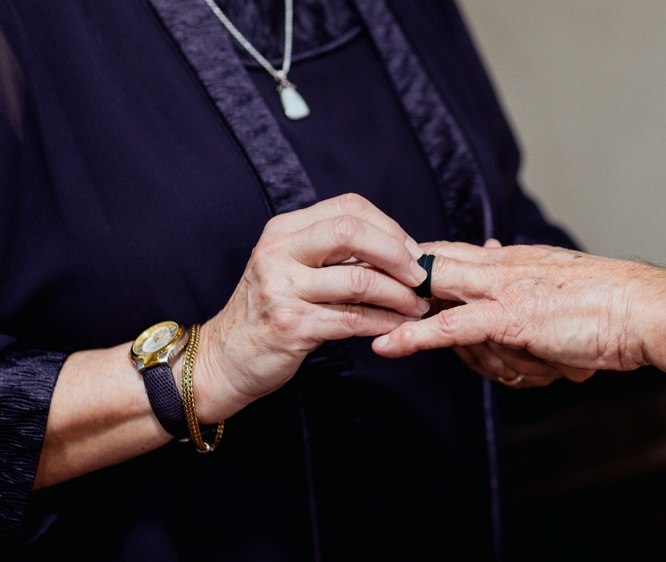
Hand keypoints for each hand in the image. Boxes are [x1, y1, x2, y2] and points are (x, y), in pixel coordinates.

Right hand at [195, 193, 429, 420]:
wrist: (225, 358)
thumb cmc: (270, 312)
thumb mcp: (291, 268)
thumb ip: (333, 253)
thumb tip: (399, 249)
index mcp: (283, 231)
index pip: (347, 207)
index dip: (388, 227)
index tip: (411, 251)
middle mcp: (278, 252)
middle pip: (351, 231)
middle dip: (396, 253)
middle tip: (419, 275)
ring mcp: (281, 288)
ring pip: (358, 280)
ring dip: (398, 295)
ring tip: (417, 305)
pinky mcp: (291, 325)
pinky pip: (353, 319)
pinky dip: (384, 322)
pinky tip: (399, 326)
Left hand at [372, 241, 665, 372]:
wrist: (643, 312)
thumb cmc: (607, 307)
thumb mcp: (556, 290)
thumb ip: (519, 286)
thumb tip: (493, 274)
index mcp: (511, 260)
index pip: (448, 253)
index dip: (409, 260)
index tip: (374, 263)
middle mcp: (501, 267)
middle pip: (433, 271)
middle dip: (397, 285)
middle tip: (366, 291)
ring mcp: (502, 290)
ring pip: (451, 318)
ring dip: (478, 354)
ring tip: (536, 360)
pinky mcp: (509, 316)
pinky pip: (451, 326)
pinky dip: (417, 336)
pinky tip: (388, 344)